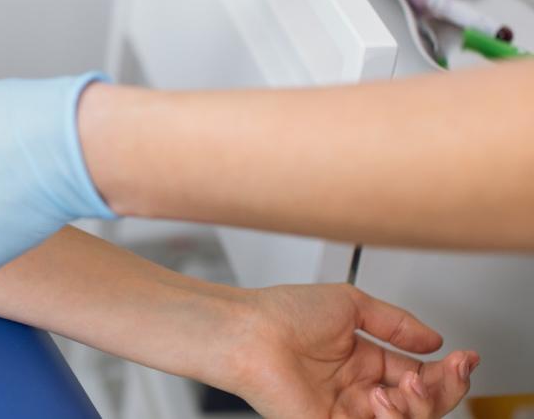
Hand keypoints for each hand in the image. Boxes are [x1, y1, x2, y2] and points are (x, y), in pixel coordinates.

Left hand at [233, 283, 474, 417]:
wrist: (248, 331)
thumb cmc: (281, 313)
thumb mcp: (351, 305)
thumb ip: (396, 324)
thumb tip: (434, 341)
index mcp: (362, 360)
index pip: (418, 376)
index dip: (447, 372)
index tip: (465, 357)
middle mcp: (356, 389)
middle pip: (422, 405)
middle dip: (445, 390)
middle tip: (450, 370)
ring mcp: (345, 411)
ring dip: (419, 405)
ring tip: (404, 384)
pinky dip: (393, 418)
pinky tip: (382, 397)